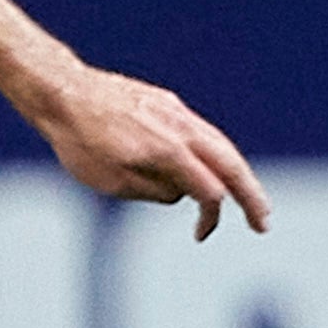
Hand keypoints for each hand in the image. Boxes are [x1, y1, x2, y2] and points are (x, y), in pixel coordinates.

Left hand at [27, 63, 269, 240]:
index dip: (210, 216)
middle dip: (251, 195)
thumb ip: (155, 191)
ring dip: (238, 172)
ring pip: (220, 143)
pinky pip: (200, 131)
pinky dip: (214, 152)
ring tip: (250, 197)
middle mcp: (180, 127)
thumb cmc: (80, 143)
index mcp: (169, 151)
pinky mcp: (166, 103)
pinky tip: (215, 167)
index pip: (208, 190)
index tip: (200, 235)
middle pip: (231, 163)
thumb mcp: (112, 182)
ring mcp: (176, 111)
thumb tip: (183, 193)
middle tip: (264, 222)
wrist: (63, 92)